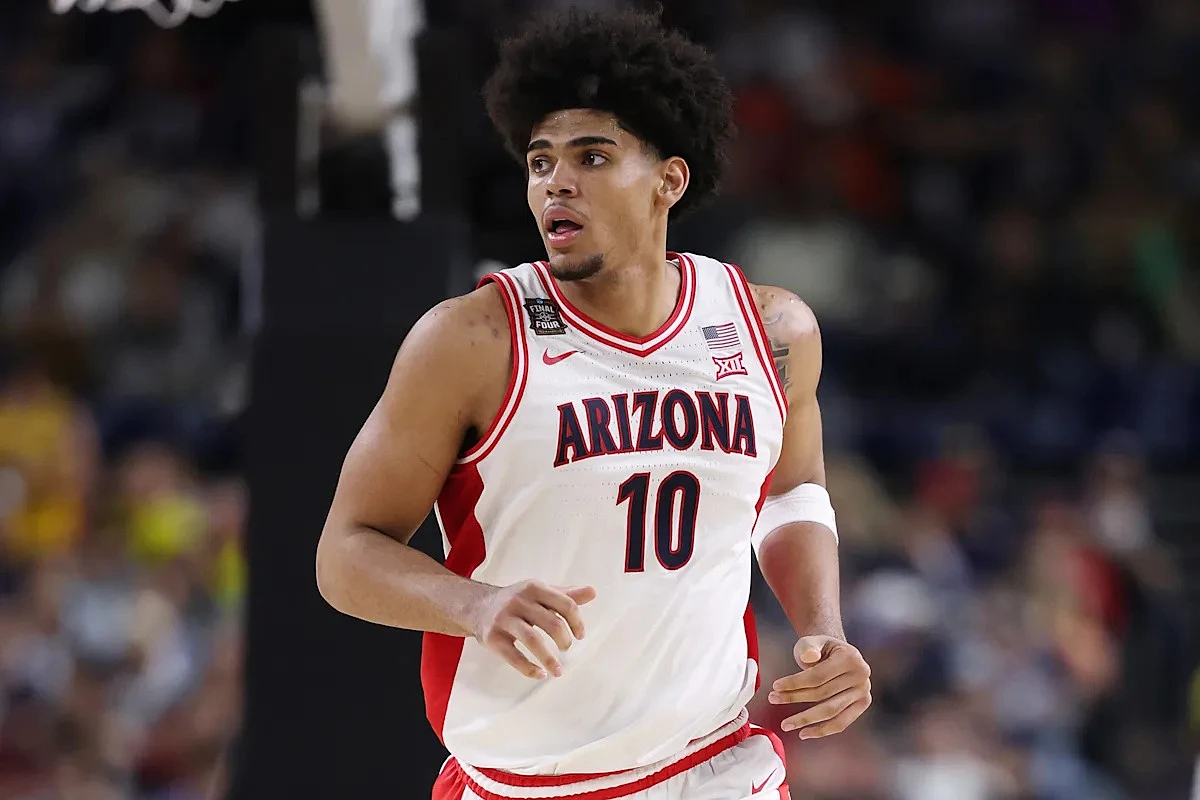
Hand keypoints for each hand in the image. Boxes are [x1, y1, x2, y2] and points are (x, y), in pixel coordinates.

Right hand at [470, 580, 596, 679]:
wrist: (478, 606)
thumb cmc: (518, 602)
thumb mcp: (540, 593)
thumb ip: (566, 595)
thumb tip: (593, 592)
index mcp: (534, 588)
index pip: (565, 604)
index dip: (577, 622)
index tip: (580, 635)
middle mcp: (518, 601)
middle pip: (552, 622)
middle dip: (565, 640)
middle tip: (567, 648)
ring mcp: (503, 619)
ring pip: (533, 640)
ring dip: (549, 659)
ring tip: (558, 671)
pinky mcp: (492, 637)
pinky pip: (513, 656)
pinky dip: (529, 668)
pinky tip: (540, 674)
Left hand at [768, 635, 870, 739]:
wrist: (837, 653)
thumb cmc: (821, 648)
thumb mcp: (813, 641)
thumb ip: (809, 646)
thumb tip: (808, 656)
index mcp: (850, 657)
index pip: (818, 676)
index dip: (795, 683)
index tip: (775, 686)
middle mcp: (861, 675)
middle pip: (823, 694)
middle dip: (794, 698)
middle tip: (773, 699)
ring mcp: (864, 691)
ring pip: (831, 711)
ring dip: (805, 719)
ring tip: (786, 724)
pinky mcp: (862, 705)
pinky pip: (841, 723)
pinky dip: (822, 730)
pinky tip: (804, 733)